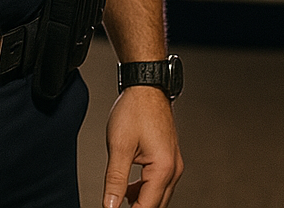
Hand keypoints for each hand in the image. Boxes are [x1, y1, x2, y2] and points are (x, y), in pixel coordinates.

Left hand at [102, 86, 182, 207]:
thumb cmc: (135, 110)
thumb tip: (110, 206)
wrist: (146, 87)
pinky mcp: (169, 159)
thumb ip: (115, 181)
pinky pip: (159, 185)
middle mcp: (173, 169)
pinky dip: (144, 192)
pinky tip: (128, 189)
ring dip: (139, 203)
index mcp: (163, 168)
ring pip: (158, 197)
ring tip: (118, 199)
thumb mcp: (119, 147)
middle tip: (114, 207)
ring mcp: (173, 164)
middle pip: (156, 205)